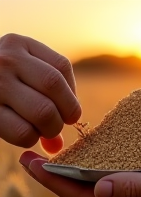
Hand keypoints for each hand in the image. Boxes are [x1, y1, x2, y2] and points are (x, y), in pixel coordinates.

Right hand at [0, 33, 81, 147]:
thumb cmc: (0, 87)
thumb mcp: (20, 76)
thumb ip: (47, 98)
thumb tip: (57, 146)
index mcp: (19, 45)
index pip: (61, 66)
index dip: (71, 93)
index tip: (67, 109)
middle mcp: (6, 59)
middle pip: (54, 85)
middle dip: (66, 113)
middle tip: (58, 124)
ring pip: (43, 111)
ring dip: (51, 128)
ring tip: (43, 130)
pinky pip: (22, 132)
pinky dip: (31, 139)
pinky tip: (26, 135)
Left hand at [19, 151, 140, 196]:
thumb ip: (136, 188)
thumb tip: (98, 188)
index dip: (53, 182)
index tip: (30, 163)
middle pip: (81, 196)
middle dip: (54, 179)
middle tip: (31, 158)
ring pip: (93, 191)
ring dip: (71, 176)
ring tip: (53, 158)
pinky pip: (109, 184)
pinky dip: (93, 172)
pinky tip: (89, 159)